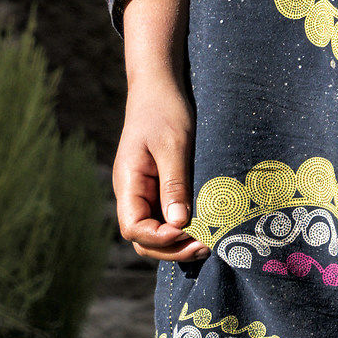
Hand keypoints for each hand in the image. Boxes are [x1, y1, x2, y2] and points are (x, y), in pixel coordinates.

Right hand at [113, 75, 205, 262]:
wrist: (159, 88)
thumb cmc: (165, 111)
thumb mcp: (173, 145)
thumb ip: (174, 185)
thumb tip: (180, 225)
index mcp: (128, 183)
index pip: (134, 229)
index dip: (160, 240)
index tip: (190, 235)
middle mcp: (132, 193)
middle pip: (143, 239)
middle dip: (172, 249)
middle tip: (207, 246)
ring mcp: (143, 193)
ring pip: (154, 234)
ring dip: (178, 245)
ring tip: (209, 243)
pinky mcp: (157, 190)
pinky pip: (165, 220)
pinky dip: (182, 231)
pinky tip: (204, 230)